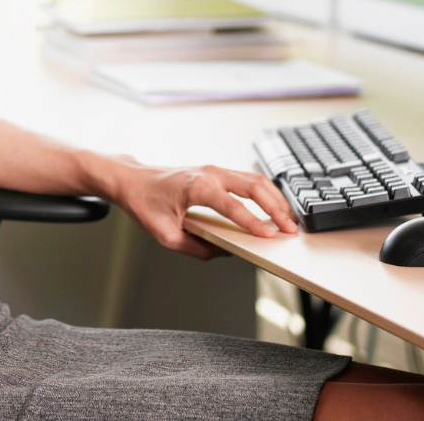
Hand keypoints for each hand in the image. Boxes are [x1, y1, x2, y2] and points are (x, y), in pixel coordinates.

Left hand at [111, 159, 298, 259]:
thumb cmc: (144, 203)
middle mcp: (209, 173)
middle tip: (290, 230)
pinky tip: (274, 208)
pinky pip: (248, 179)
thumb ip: (197, 248)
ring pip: (256, 179)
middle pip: (255, 186)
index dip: (254, 223)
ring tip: (289, 221)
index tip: (270, 236)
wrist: (132, 180)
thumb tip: (225, 252)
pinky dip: (265, 193)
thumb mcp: (165, 235)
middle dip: (276, 208)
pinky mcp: (216, 172)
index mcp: (196, 186)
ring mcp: (214, 169)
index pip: (234, 206)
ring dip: (275, 199)